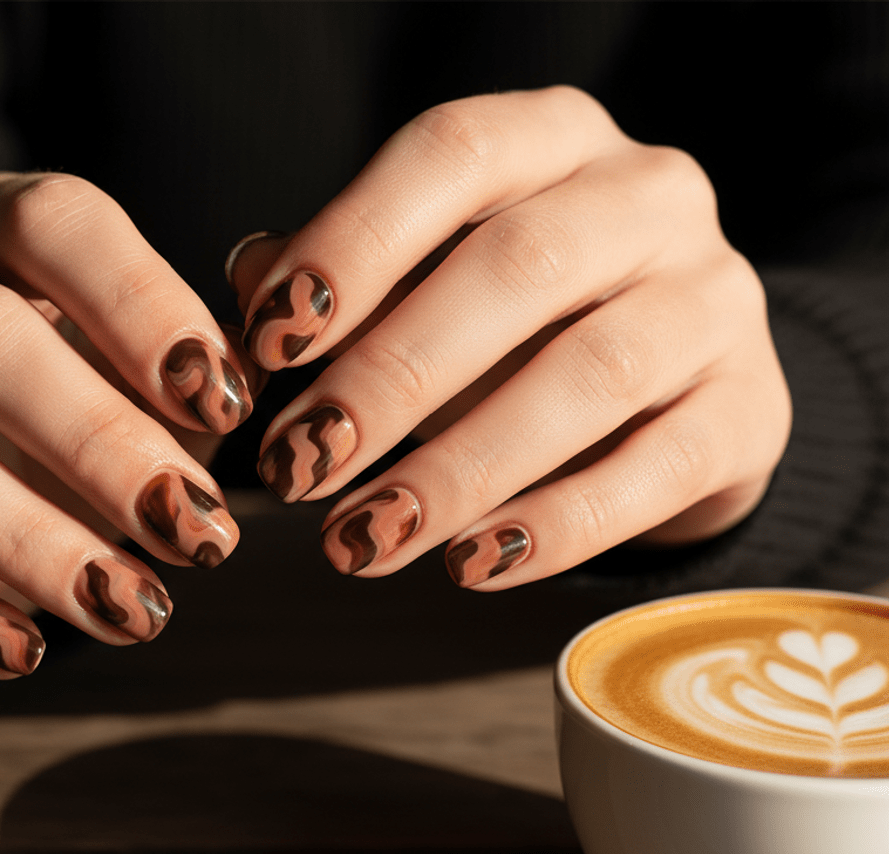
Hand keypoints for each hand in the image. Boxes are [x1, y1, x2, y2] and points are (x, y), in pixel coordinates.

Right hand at [0, 172, 259, 676]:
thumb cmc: (88, 396)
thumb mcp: (158, 368)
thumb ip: (214, 352)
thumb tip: (288, 327)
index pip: (55, 223)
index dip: (143, 306)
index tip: (227, 402)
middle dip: (102, 446)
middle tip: (201, 539)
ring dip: (31, 541)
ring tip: (136, 612)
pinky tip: (23, 651)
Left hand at [228, 87, 790, 587]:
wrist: (680, 382)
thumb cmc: (524, 324)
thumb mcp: (436, 279)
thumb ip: (349, 280)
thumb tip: (250, 298)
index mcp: (555, 140)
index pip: (451, 157)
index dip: (354, 245)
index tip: (271, 345)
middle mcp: (648, 198)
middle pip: (515, 271)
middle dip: (388, 381)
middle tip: (299, 470)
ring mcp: (714, 301)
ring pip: (586, 378)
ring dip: (456, 470)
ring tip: (362, 540)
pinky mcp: (749, 410)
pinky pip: (654, 471)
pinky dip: (555, 526)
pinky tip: (470, 567)